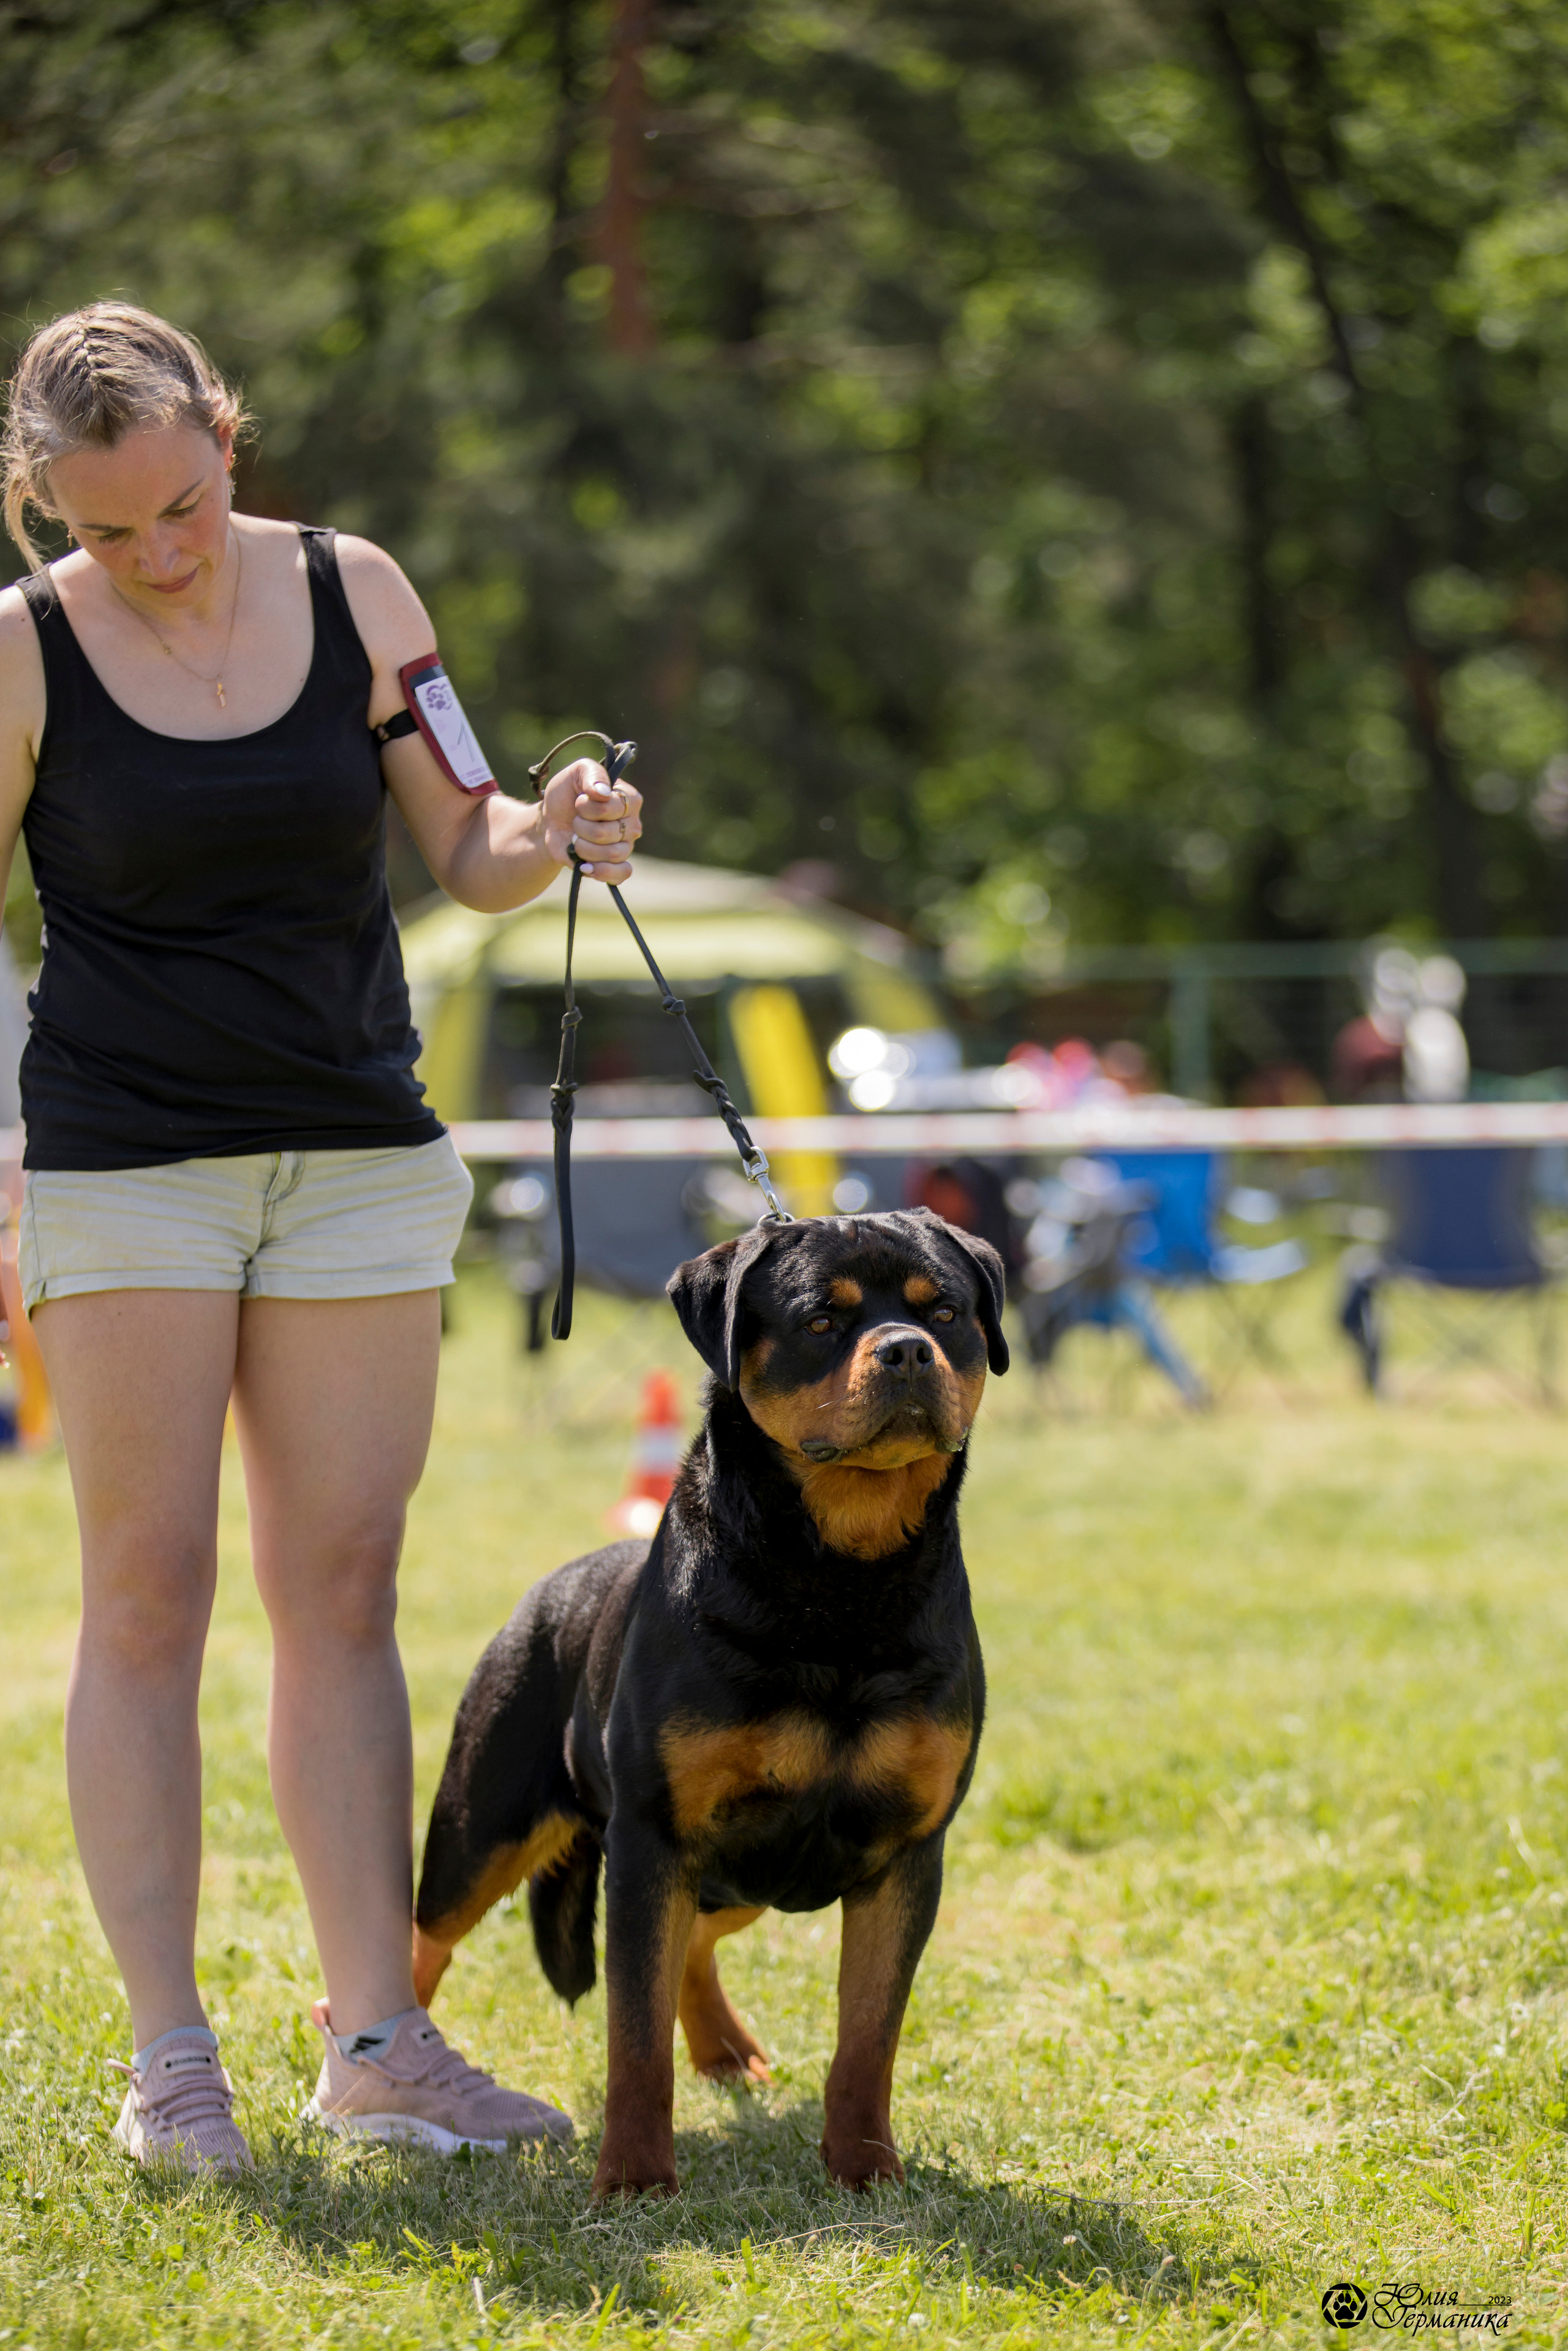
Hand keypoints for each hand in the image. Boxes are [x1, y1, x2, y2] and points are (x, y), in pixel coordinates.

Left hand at [540, 759, 643, 883]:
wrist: (550, 821)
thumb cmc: (566, 795)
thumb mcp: (575, 773)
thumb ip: (591, 774)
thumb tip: (603, 793)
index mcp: (629, 798)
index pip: (617, 807)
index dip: (592, 808)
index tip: (579, 801)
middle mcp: (632, 823)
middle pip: (611, 833)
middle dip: (583, 827)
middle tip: (575, 821)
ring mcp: (626, 846)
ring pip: (612, 854)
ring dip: (583, 847)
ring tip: (574, 839)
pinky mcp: (616, 866)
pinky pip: (621, 874)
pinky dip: (601, 871)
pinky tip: (584, 866)